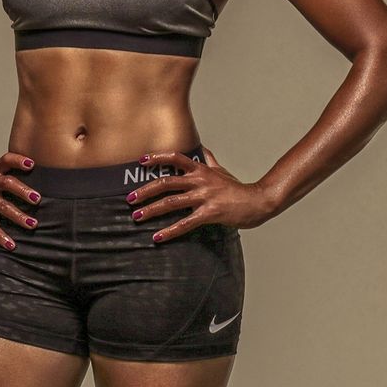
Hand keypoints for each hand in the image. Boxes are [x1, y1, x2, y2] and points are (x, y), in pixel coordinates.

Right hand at [0, 151, 40, 250]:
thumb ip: (10, 176)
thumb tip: (42, 185)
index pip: (6, 160)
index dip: (18, 160)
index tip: (32, 164)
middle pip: (6, 183)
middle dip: (22, 190)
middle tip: (37, 199)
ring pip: (1, 206)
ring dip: (18, 215)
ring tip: (32, 224)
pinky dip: (1, 236)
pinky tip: (11, 245)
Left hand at [126, 145, 276, 242]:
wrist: (257, 201)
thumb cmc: (237, 187)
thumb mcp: (221, 170)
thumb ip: (209, 160)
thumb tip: (202, 149)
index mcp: (200, 169)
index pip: (175, 158)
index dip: (157, 158)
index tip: (141, 161)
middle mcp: (199, 180)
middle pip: (166, 182)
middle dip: (145, 190)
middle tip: (129, 198)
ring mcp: (204, 197)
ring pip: (171, 202)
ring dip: (151, 209)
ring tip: (137, 216)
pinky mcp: (209, 213)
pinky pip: (185, 223)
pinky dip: (170, 230)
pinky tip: (158, 237)